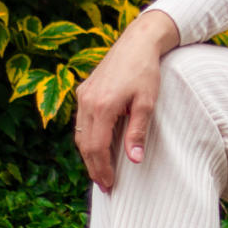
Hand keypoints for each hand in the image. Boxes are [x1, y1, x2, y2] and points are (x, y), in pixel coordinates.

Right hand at [72, 10, 179, 191]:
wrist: (137, 42)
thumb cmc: (146, 71)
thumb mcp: (146, 103)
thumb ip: (138, 132)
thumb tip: (134, 160)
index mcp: (102, 106)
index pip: (96, 148)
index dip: (101, 169)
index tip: (109, 185)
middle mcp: (87, 102)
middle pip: (84, 144)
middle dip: (94, 167)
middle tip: (105, 185)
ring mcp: (83, 95)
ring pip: (80, 134)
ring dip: (89, 155)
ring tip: (101, 171)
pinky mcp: (84, 91)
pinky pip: (81, 121)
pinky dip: (87, 138)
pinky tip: (98, 147)